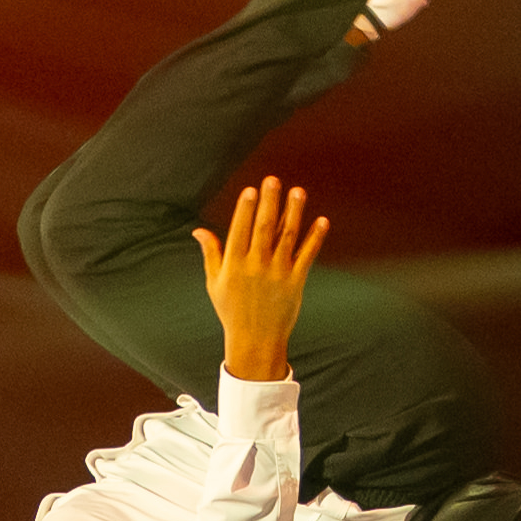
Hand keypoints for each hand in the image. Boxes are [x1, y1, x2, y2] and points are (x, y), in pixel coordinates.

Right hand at [192, 174, 326, 382]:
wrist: (255, 340)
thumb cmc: (231, 310)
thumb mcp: (215, 283)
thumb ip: (211, 253)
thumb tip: (198, 230)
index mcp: (234, 264)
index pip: (240, 229)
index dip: (246, 209)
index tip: (251, 190)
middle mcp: (256, 266)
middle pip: (264, 227)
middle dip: (269, 202)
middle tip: (274, 180)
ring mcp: (278, 273)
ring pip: (287, 236)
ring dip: (294, 212)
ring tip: (298, 192)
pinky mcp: (296, 282)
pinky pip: (307, 255)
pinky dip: (315, 238)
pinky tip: (322, 221)